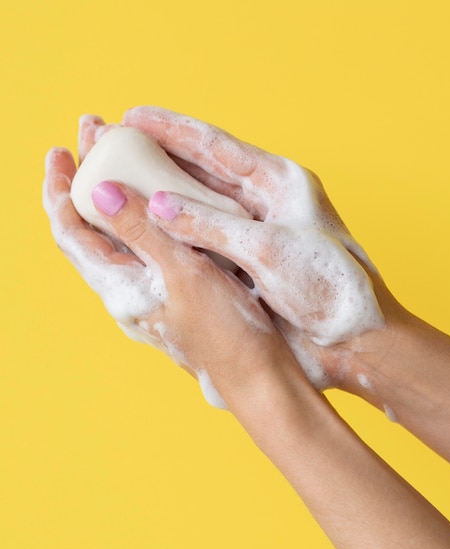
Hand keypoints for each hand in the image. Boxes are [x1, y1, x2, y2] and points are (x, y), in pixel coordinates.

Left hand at [42, 143, 292, 413]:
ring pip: (118, 237)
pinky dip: (142, 215)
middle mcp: (126, 292)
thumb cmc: (226, 333)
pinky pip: (145, 247)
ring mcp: (149, 293)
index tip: (60, 150)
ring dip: (113, 195)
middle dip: (84, 182)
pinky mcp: (172, 294)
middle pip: (89, 230)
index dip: (58, 191)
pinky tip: (158, 198)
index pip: (70, 233)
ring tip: (119, 157)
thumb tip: (98, 193)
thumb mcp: (183, 275)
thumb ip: (141, 233)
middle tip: (92, 137)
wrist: (258, 376)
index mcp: (119, 289)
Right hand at [121, 107, 389, 390]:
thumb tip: (157, 204)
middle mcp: (266, 201)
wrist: (354, 338)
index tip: (132, 116)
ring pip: (201, 203)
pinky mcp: (248, 261)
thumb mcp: (268, 250)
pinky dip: (177, 230)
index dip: (171, 129)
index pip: (216, 145)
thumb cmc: (329, 288)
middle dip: (160, 156)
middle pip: (204, 170)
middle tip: (116, 145)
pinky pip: (204, 237)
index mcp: (280, 182)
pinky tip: (149, 225)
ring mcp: (255, 231)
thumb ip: (211, 225)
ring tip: (123, 180)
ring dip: (163, 193)